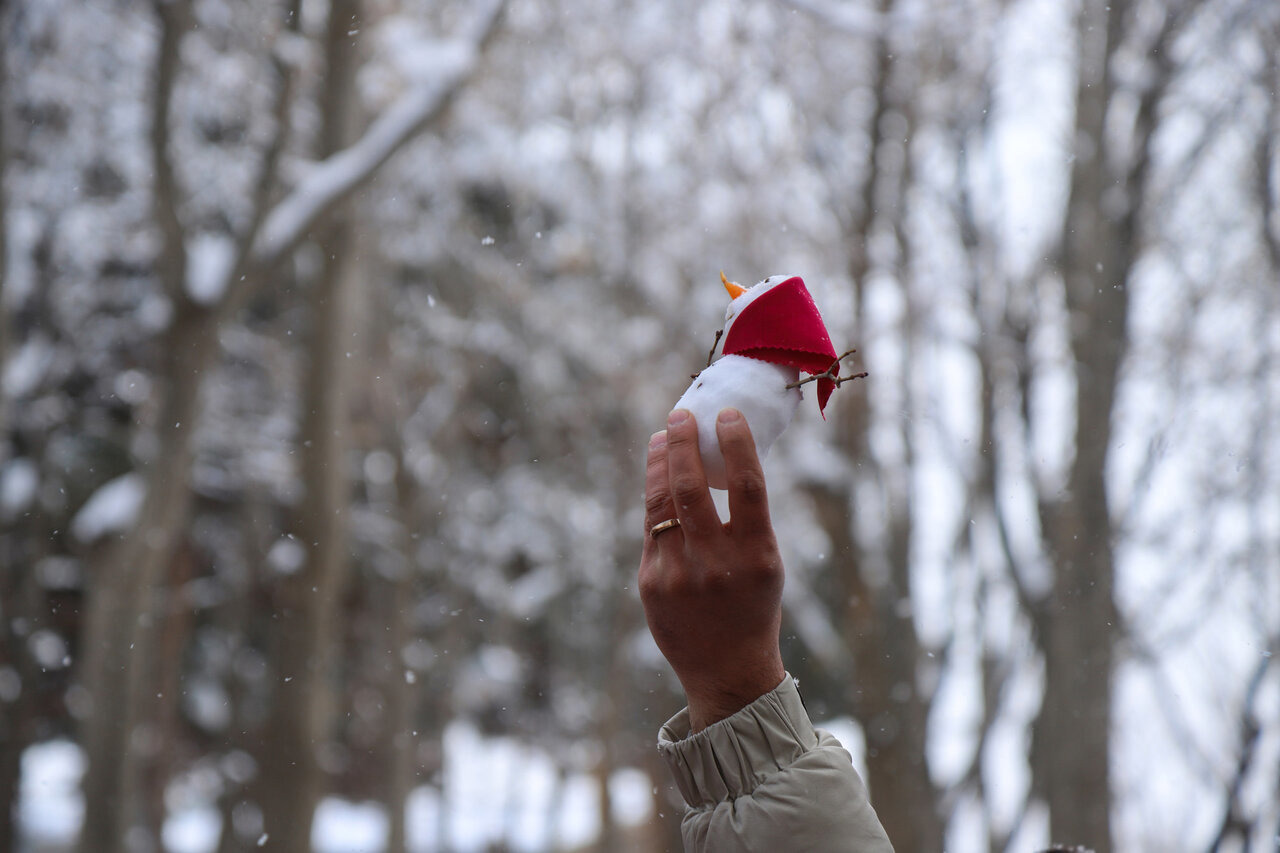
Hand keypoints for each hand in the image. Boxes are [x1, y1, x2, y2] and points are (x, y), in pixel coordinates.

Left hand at [639, 407, 785, 731]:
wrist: (728, 673)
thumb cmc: (753, 608)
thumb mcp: (766, 564)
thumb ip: (745, 521)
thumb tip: (718, 459)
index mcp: (756, 556)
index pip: (747, 486)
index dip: (735, 443)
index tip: (726, 414)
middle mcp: (715, 564)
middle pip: (692, 489)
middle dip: (684, 444)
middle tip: (681, 415)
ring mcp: (678, 574)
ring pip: (662, 503)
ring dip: (661, 463)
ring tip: (663, 435)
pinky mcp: (650, 583)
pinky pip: (650, 528)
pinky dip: (654, 496)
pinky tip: (657, 476)